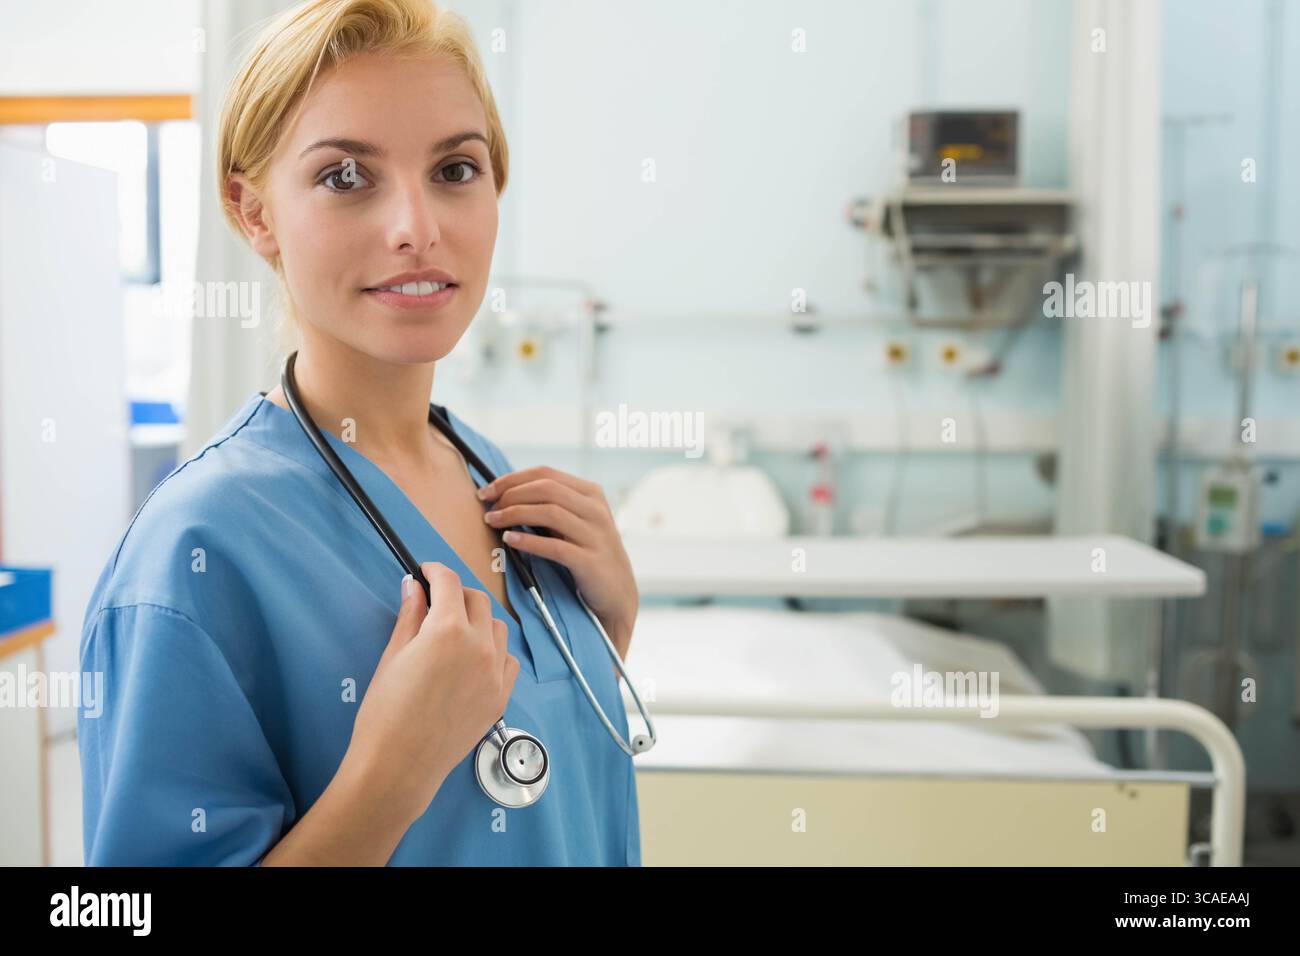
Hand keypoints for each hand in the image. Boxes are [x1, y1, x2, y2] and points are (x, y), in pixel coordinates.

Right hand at [344, 562, 519, 824]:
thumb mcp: (393, 655)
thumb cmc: (385, 712)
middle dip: (457, 593)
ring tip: (455, 630)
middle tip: (436, 600)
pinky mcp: (501, 696)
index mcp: (448, 630)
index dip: (435, 571)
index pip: (449, 583)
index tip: (425, 571)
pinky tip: (473, 659)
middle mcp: (479, 646)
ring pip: (497, 627)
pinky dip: (494, 651)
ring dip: (478, 620)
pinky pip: (508, 659)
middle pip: (477, 600)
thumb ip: (410, 615)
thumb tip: (414, 586)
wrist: (399, 765)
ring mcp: (495, 673)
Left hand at [478, 466, 637, 657]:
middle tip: (488, 508)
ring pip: (550, 512)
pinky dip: (529, 542)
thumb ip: (550, 505)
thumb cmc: (586, 553)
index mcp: (590, 493)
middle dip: (510, 495)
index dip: (511, 479)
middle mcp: (595, 509)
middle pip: (546, 488)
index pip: (545, 474)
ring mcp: (596, 535)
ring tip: (493, 522)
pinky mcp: (591, 561)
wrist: (616, 592)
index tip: (486, 491)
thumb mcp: (576, 522)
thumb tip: (503, 494)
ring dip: (515, 514)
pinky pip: (556, 547)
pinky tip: (511, 541)